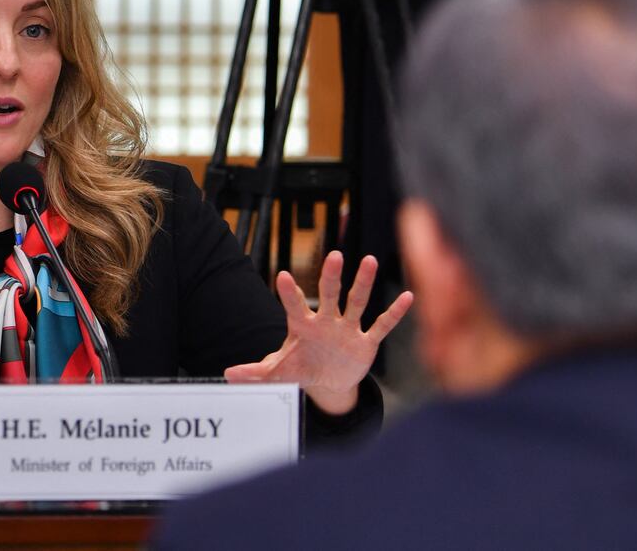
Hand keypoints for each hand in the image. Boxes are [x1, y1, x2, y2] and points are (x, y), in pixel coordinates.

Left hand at [225, 251, 413, 414]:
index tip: (282, 276)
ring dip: (363, 283)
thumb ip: (256, 372)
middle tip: (334, 256)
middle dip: (331, 277)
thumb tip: (228, 374)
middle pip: (328, 294)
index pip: (294, 305)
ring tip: (369, 260)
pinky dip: (394, 313)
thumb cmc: (302, 367)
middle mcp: (326, 321)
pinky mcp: (366, 342)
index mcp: (303, 327)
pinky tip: (408, 297)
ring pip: (357, 301)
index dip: (288, 293)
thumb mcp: (279, 372)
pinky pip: (381, 325)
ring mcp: (347, 329)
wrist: (329, 381)